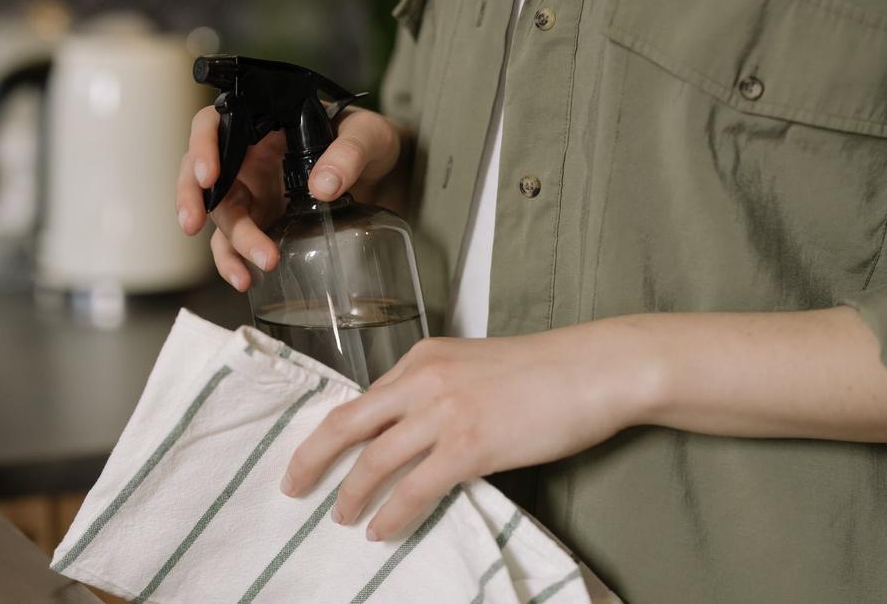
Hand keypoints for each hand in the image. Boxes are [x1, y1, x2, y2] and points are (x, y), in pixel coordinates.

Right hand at [174, 106, 401, 291]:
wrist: (386, 172)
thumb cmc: (370, 141)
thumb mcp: (368, 136)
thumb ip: (349, 153)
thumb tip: (322, 186)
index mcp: (263, 124)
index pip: (215, 125)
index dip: (203, 146)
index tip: (210, 174)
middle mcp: (249, 157)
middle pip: (203, 174)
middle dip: (193, 200)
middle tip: (193, 224)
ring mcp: (253, 192)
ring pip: (221, 215)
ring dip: (228, 244)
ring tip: (248, 272)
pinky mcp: (263, 222)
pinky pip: (235, 243)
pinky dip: (235, 262)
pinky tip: (246, 280)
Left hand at [279, 319, 661, 540]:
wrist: (594, 369)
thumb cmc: (544, 370)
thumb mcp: (475, 365)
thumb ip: (438, 387)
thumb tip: (411, 428)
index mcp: (423, 356)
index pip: (364, 399)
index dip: (334, 432)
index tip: (315, 454)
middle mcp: (423, 379)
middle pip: (347, 423)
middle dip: (312, 458)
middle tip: (292, 486)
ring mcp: (443, 413)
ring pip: (374, 461)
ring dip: (349, 494)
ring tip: (339, 517)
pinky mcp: (469, 446)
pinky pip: (414, 489)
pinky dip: (390, 513)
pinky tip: (380, 530)